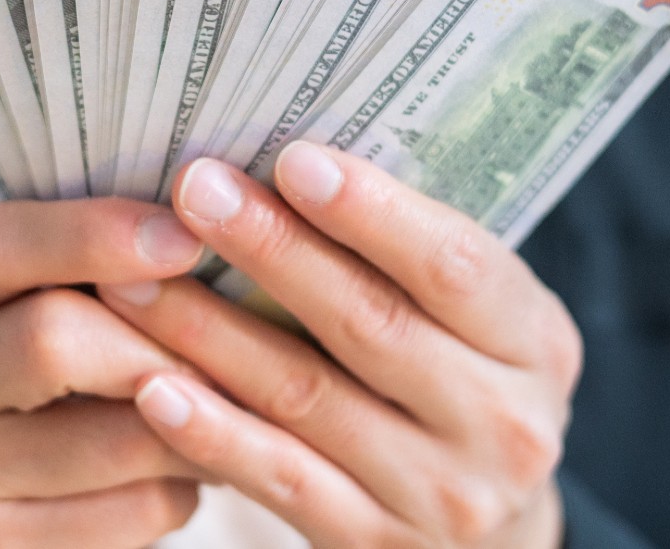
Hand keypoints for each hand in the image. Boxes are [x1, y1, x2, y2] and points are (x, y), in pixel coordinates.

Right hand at [0, 197, 214, 547]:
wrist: (35, 522)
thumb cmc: (73, 390)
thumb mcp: (66, 314)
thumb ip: (109, 268)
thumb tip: (216, 217)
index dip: (97, 234)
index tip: (188, 236)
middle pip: (49, 339)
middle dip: (166, 339)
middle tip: (242, 343)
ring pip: (110, 436)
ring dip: (199, 421)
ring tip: (245, 406)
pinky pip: (127, 512)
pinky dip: (181, 490)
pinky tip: (192, 473)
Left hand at [98, 143, 583, 548]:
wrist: (493, 535)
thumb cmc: (462, 384)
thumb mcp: (479, 323)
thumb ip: (409, 259)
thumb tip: (290, 163)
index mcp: (536, 342)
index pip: (455, 266)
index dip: (373, 213)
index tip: (292, 159)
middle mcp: (502, 423)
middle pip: (371, 325)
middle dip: (273, 249)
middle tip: (194, 190)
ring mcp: (441, 495)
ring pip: (307, 398)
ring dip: (210, 332)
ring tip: (133, 278)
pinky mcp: (373, 543)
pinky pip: (281, 481)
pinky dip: (213, 434)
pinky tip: (153, 389)